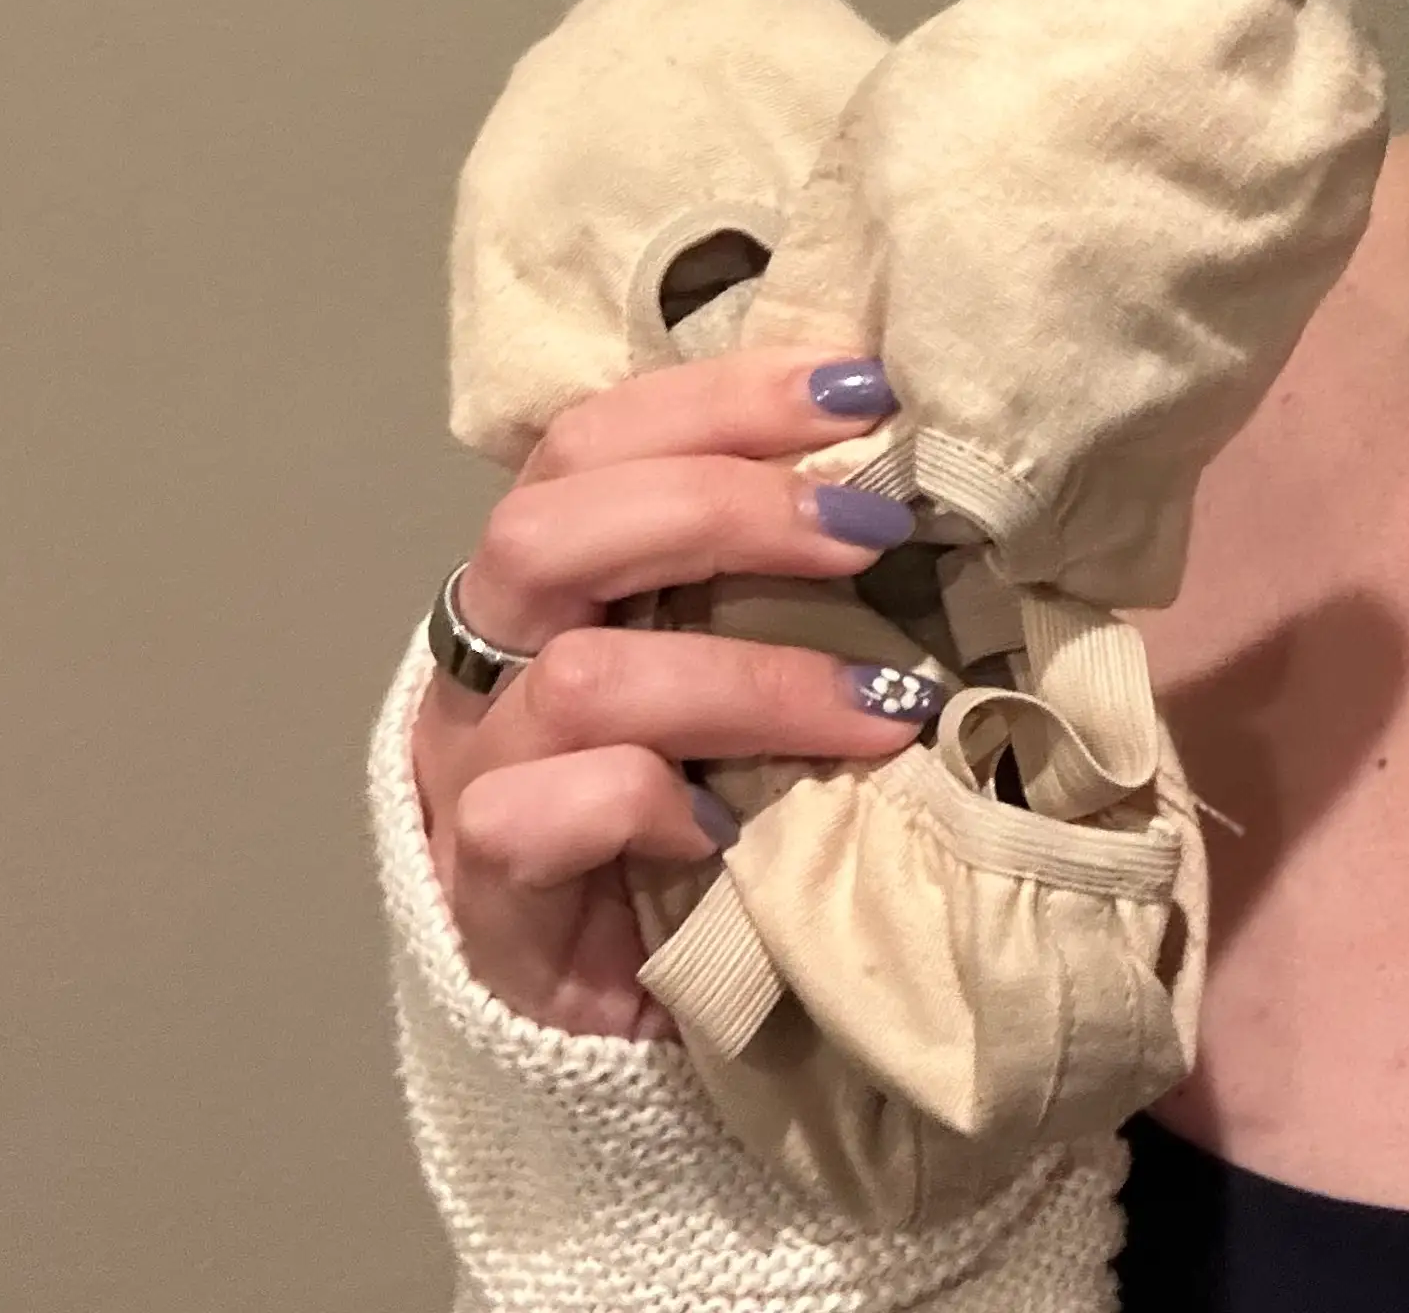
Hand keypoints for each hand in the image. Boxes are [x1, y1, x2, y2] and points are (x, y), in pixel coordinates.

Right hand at [410, 347, 933, 1035]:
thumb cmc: (698, 808)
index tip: (863, 390)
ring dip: (748, 682)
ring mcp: (474, 773)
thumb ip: (794, 586)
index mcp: (547, 577)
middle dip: (721, 508)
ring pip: (579, 678)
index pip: (595, 439)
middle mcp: (490, 656)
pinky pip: (536, 817)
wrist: (617, 1018)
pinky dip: (643, 807)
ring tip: (882, 712)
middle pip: (548, 526)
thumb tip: (935, 487)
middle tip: (870, 531)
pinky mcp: (482, 894)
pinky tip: (724, 834)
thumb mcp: (745, 670)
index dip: (720, 399)